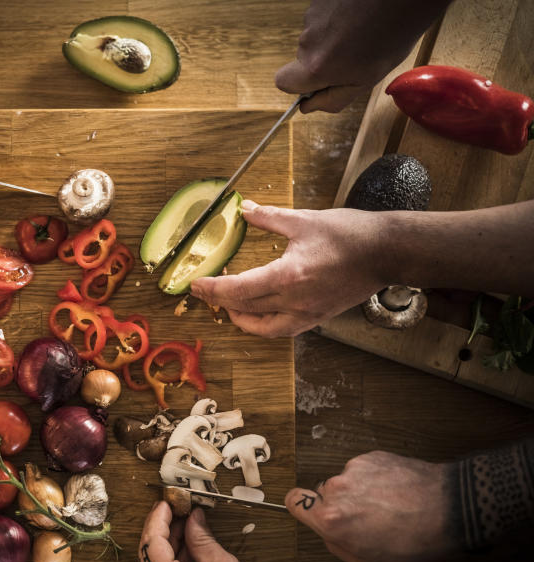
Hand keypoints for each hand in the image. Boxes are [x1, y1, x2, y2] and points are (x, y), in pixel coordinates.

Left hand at [139, 503, 270, 561]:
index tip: (167, 502)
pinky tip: (185, 547)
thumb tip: (193, 516)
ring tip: (185, 526)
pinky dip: (170, 560)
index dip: (159, 517)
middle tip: (178, 509)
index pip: (152, 540)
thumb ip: (202, 538)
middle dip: (163, 528)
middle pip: (148, 551)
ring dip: (167, 543)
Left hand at [190, 199, 389, 336]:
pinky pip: (283, 329)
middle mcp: (295, 300)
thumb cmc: (351, 234)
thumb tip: (244, 210)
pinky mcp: (318, 317)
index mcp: (288, 276)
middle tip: (202, 291)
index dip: (212, 289)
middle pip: (244, 309)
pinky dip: (264, 324)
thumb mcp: (304, 220)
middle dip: (218, 301)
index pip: (238, 289)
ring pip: (262, 327)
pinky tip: (257, 312)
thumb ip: (268, 217)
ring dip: (240, 318)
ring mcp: (308, 313)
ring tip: (227, 304)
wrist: (388, 252)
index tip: (195, 285)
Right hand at [276, 0, 451, 112]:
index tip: (316, 82)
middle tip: (353, 54)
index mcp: (316, 67)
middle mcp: (308, 41)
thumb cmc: (391, 38)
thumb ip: (333, 98)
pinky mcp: (319, 1)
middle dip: (323, 59)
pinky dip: (337, 18)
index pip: (283, 82)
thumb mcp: (366, 81)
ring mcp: (312, 17)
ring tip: (361, 32)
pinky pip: (322, 17)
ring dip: (332, 37)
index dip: (297, 84)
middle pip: (303, 57)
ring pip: (315, 36)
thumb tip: (309, 107)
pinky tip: (358, 17)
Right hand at [285, 451, 458, 561]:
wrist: (454, 512)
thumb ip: (338, 546)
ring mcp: (355, 469)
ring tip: (392, 506)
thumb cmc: (416, 544)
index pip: (294, 501)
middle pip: (325, 493)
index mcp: (331, 519)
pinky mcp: (374, 456)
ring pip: (347, 481)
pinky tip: (399, 493)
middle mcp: (337, 489)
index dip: (303, 507)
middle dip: (341, 504)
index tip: (313, 511)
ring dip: (362, 492)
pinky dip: (378, 479)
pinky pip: (365, 469)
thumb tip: (329, 531)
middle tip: (369, 518)